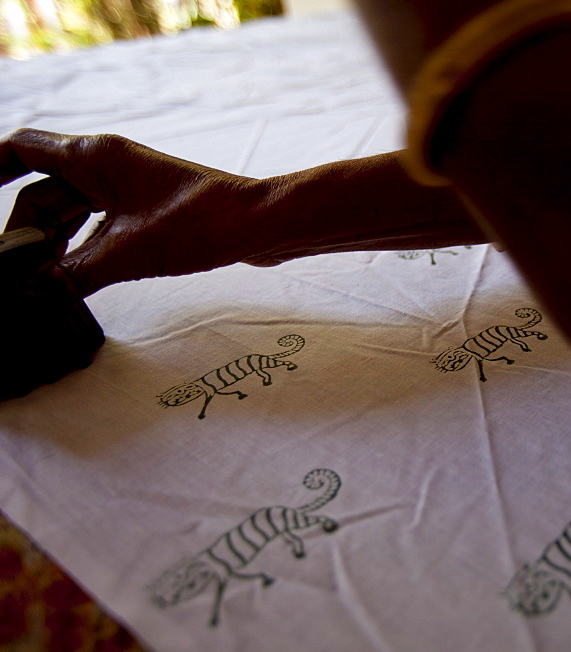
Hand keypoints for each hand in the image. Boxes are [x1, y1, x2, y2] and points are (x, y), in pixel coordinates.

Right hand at [1, 128, 268, 297]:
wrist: (261, 225)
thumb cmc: (203, 222)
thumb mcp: (128, 253)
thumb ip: (72, 274)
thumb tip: (31, 297)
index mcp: (95, 157)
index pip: (21, 151)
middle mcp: (107, 165)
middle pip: (42, 193)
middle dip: (25, 232)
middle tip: (15, 274)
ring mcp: (129, 187)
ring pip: (71, 213)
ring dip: (53, 245)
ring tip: (38, 282)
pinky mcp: (148, 210)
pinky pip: (97, 226)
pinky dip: (81, 250)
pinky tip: (72, 279)